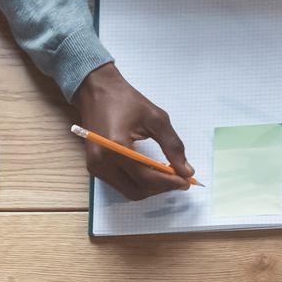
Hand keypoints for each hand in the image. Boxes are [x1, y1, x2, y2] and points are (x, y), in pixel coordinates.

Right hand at [74, 62, 193, 199]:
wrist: (96, 91)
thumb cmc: (125, 101)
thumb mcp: (156, 118)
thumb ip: (172, 146)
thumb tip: (186, 171)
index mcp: (115, 147)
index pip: (146, 178)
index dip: (169, 183)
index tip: (187, 181)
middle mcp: (101, 161)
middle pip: (137, 190)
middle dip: (161, 188)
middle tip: (180, 180)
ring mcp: (95, 167)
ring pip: (129, 191)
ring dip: (150, 188)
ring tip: (168, 175)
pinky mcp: (95, 168)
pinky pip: (120, 184)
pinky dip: (139, 183)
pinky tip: (152, 172)